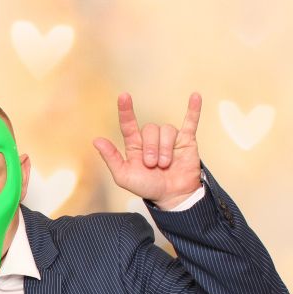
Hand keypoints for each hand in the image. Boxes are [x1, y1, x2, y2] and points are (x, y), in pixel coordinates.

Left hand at [92, 92, 203, 209]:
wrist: (171, 197)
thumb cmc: (146, 187)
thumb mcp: (124, 176)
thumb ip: (111, 158)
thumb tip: (96, 140)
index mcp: (134, 145)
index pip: (128, 124)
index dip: (125, 111)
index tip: (124, 96)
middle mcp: (151, 139)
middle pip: (150, 129)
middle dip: (151, 148)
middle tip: (152, 165)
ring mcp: (169, 138)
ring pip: (166, 130)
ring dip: (165, 149)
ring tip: (165, 164)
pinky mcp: (186, 141)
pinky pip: (190, 122)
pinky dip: (193, 110)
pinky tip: (195, 96)